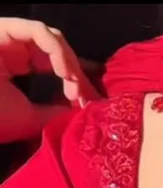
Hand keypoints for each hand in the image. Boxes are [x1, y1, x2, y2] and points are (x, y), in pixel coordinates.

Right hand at [0, 18, 98, 143]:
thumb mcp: (32, 119)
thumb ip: (55, 112)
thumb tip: (79, 109)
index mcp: (17, 64)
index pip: (54, 63)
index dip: (76, 79)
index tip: (89, 101)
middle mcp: (14, 47)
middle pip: (58, 49)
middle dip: (76, 71)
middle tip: (85, 95)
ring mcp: (9, 36)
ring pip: (52, 37)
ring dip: (69, 61)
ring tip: (74, 85)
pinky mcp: (4, 28)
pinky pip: (37, 30)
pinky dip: (56, 49)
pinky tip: (63, 71)